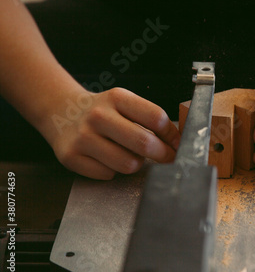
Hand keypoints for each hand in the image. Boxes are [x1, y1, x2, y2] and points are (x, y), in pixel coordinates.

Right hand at [45, 87, 179, 179]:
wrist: (61, 112)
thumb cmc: (103, 111)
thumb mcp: (125, 103)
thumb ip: (149, 118)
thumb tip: (176, 142)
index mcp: (117, 98)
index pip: (156, 117)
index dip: (172, 135)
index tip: (176, 143)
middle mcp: (98, 115)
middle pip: (144, 142)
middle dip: (162, 154)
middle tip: (166, 157)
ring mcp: (83, 137)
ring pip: (128, 164)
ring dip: (135, 163)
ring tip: (129, 154)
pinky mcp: (71, 157)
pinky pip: (108, 174)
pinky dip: (113, 170)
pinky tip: (107, 159)